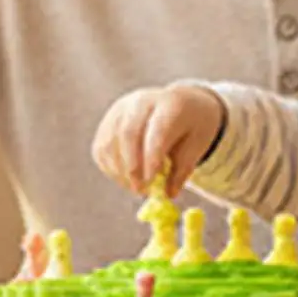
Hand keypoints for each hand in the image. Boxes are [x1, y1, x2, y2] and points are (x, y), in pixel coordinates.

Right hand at [93, 83, 226, 195]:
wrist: (180, 104)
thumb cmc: (190, 128)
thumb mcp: (196, 146)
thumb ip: (182, 171)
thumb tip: (168, 195)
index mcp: (170, 104)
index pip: (157, 129)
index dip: (151, 157)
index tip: (151, 182)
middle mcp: (141, 101)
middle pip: (128, 133)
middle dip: (132, 167)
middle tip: (140, 190)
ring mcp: (120, 110)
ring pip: (110, 143)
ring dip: (120, 171)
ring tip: (136, 187)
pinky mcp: (107, 121)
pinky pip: (101, 149)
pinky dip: (111, 169)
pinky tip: (126, 179)